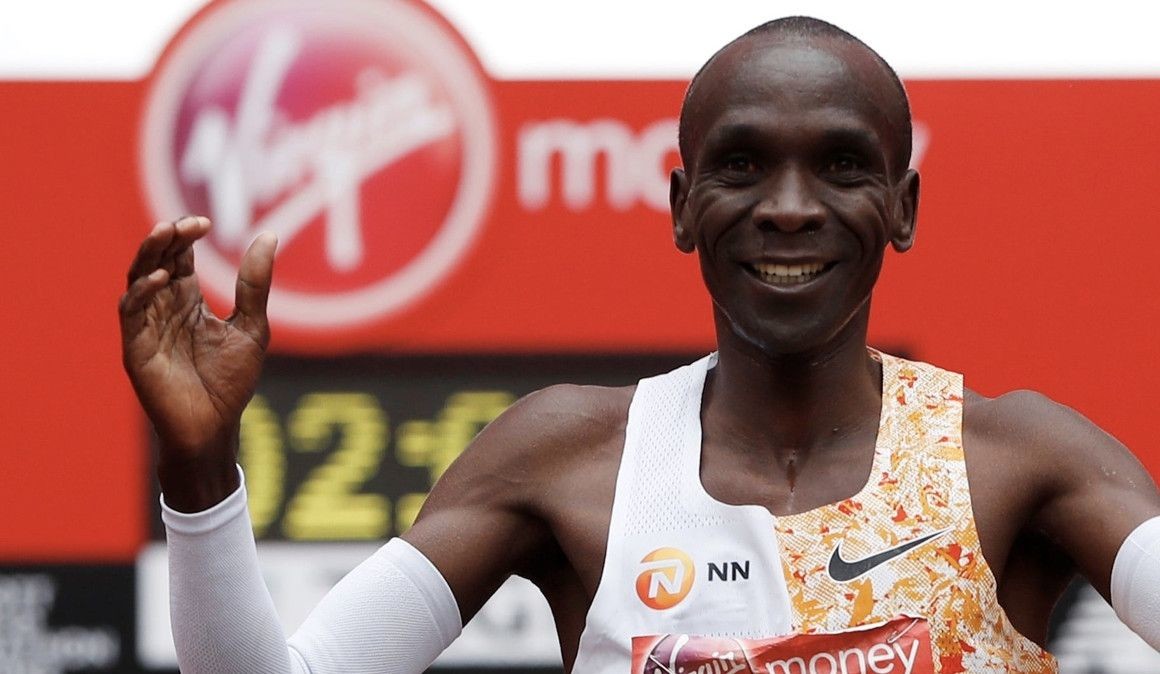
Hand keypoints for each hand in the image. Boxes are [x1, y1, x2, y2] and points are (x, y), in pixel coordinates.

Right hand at [119, 216, 277, 510]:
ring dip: (149, 256)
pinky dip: (142, 292)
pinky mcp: (136, 349)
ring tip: (165, 234)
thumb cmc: (231, 382)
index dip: (186, 236)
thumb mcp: (251, 326)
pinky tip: (162, 279)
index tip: (204, 222)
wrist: (215, 428)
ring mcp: (147, 328)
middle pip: (156, 262)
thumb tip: (270, 234)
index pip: (180, 257)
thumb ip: (254, 284)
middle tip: (183, 223)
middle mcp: (163, 309)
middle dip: (166, 239)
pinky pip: (131, 313)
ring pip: (138, 280)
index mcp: (188, 302)